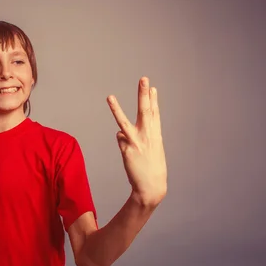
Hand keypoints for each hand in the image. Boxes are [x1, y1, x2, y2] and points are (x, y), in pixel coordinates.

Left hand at [107, 77, 166, 207]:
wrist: (151, 187)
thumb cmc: (151, 168)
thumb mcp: (151, 150)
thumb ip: (137, 138)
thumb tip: (118, 132)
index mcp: (156, 135)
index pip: (155, 114)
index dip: (153, 100)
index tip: (152, 87)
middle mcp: (147, 136)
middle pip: (145, 111)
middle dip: (144, 94)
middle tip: (144, 79)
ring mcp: (136, 142)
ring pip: (123, 122)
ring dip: (116, 109)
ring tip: (109, 97)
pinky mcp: (126, 150)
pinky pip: (120, 139)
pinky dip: (123, 143)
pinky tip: (130, 153)